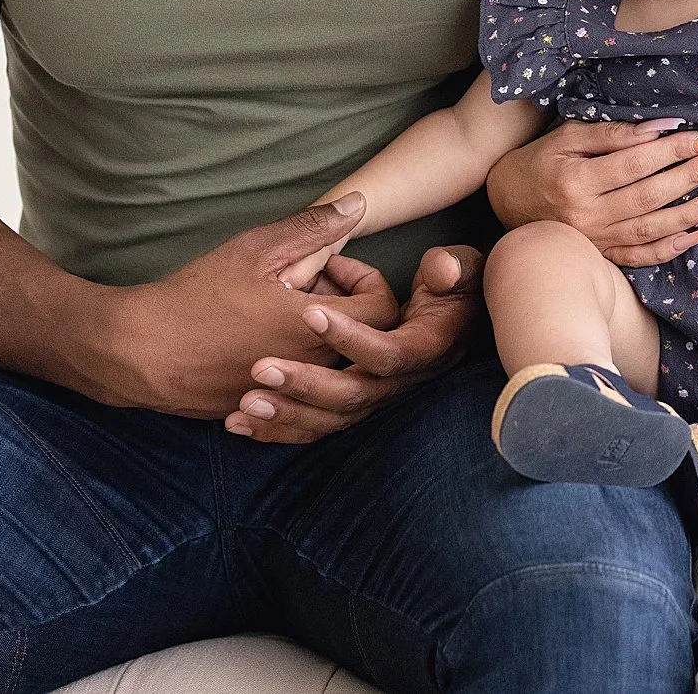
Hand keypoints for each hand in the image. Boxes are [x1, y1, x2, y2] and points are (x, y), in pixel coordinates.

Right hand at [76, 196, 399, 417]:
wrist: (141, 353)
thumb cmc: (196, 297)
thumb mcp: (256, 250)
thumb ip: (313, 227)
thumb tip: (360, 204)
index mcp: (319, 331)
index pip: (384, 310)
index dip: (365, 279)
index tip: (327, 266)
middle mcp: (314, 372)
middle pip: (361, 340)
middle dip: (342, 307)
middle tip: (302, 287)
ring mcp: (291, 398)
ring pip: (333, 367)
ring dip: (319, 335)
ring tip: (278, 312)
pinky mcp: (268, 414)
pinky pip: (303, 391)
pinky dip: (295, 364)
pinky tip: (259, 340)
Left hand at [226, 243, 486, 442]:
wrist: (458, 322)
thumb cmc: (454, 290)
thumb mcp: (458, 272)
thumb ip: (451, 269)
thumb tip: (442, 268)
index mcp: (424, 349)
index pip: (388, 354)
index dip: (351, 336)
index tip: (310, 311)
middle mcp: (400, 383)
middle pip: (352, 395)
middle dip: (305, 382)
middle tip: (261, 367)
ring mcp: (373, 400)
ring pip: (328, 420)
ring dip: (286, 413)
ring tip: (244, 402)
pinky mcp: (349, 409)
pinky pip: (312, 429)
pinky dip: (276, 430)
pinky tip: (238, 424)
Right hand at [484, 117, 697, 265]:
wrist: (506, 206)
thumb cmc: (539, 162)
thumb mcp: (566, 137)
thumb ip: (611, 134)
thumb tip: (661, 128)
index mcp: (577, 180)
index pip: (638, 162)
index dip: (677, 149)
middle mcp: (589, 215)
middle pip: (653, 194)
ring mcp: (597, 241)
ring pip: (654, 227)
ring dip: (697, 211)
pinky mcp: (604, 256)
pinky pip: (645, 255)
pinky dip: (676, 246)